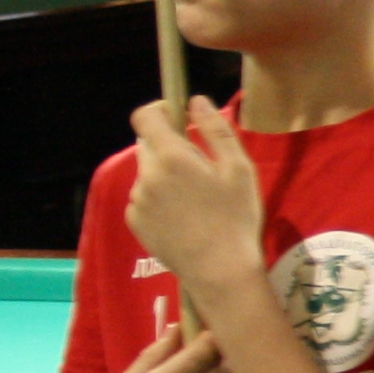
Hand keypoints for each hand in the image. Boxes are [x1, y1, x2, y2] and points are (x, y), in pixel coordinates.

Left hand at [124, 97, 269, 309]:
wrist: (220, 271)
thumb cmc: (236, 218)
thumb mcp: (238, 170)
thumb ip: (216, 130)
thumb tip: (196, 101)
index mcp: (171, 157)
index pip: (145, 117)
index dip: (160, 110)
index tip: (179, 116)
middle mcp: (146, 175)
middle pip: (148, 145)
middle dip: (170, 148)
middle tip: (201, 169)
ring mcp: (136, 201)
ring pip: (148, 173)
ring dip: (165, 175)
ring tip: (195, 200)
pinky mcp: (134, 222)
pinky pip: (144, 198)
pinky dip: (159, 198)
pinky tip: (184, 218)